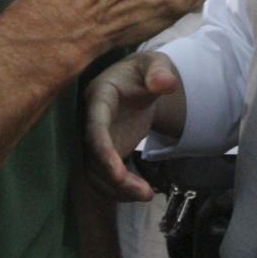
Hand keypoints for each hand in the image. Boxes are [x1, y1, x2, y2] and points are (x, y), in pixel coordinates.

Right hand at [85, 52, 181, 200]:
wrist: (138, 81)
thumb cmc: (144, 70)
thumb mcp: (155, 63)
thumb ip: (160, 71)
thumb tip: (166, 84)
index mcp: (99, 96)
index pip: (95, 126)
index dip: (102, 150)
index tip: (118, 174)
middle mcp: (90, 120)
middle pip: (92, 155)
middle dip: (113, 178)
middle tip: (144, 193)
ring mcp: (95, 138)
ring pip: (95, 171)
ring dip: (117, 189)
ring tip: (147, 194)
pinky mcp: (104, 152)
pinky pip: (103, 177)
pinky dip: (119, 190)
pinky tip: (141, 191)